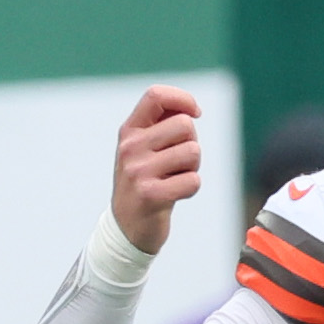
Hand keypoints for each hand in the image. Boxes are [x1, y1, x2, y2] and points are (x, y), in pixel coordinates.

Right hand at [111, 85, 202, 254]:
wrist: (127, 227)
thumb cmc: (144, 183)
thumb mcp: (144, 149)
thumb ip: (162, 126)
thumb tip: (190, 108)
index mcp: (129, 131)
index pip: (156, 96)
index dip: (183, 98)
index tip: (196, 113)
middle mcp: (130, 147)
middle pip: (185, 125)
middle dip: (192, 143)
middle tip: (179, 162)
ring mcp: (139, 171)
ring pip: (193, 151)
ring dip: (193, 167)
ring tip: (174, 178)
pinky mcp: (151, 195)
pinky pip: (193, 180)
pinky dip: (191, 187)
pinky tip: (175, 194)